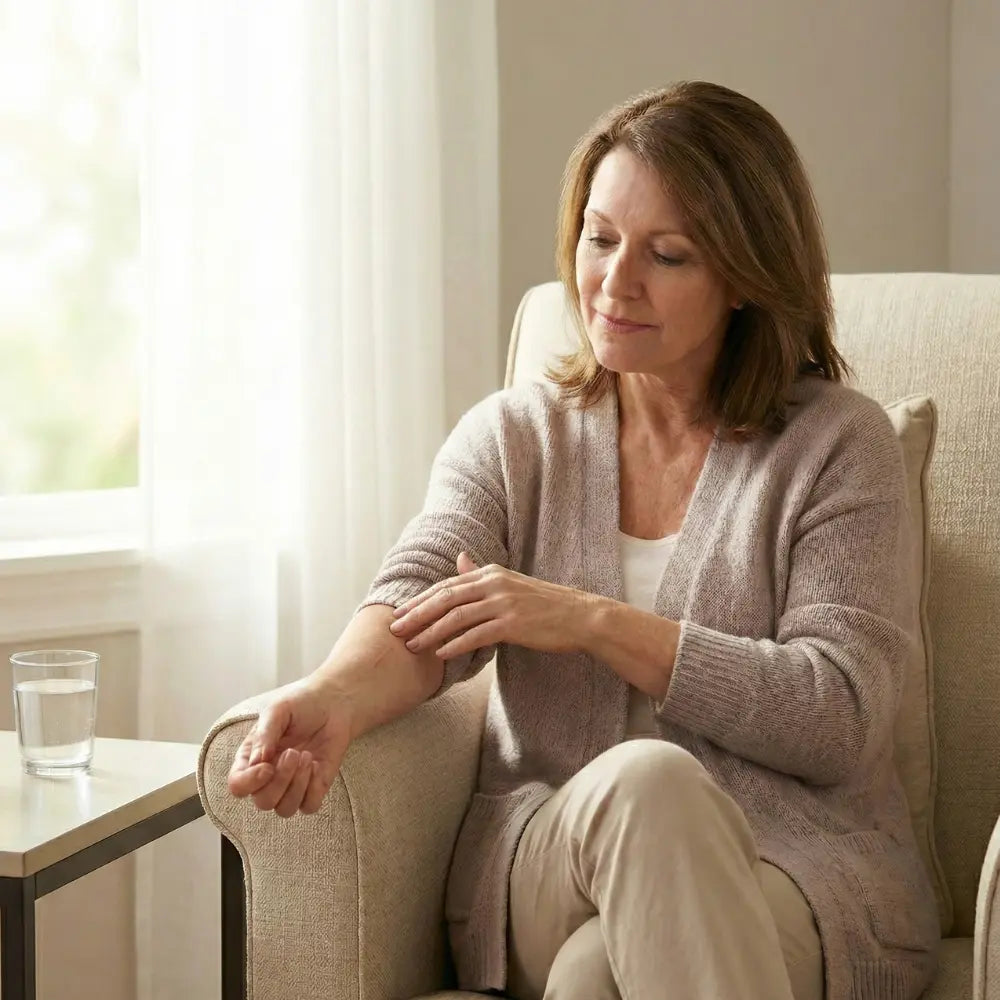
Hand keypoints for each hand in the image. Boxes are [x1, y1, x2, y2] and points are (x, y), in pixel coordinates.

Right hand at [227, 677, 352, 817]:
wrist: (334, 702)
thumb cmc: (302, 704)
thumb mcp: (278, 710)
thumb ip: (264, 735)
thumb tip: (255, 763)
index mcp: (251, 757)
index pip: (238, 786)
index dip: (249, 782)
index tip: (267, 766)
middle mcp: (268, 776)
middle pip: (263, 802)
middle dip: (280, 780)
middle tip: (294, 753)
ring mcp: (292, 784)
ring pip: (285, 809)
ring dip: (298, 785)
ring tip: (307, 756)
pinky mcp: (315, 787)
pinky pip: (309, 806)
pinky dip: (314, 789)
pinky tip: (317, 765)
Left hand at [388, 552, 592, 658]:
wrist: (579, 616)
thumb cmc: (543, 604)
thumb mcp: (510, 583)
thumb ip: (481, 574)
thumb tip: (459, 559)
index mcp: (491, 573)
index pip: (446, 585)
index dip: (420, 600)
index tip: (399, 613)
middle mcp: (494, 584)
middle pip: (445, 598)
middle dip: (416, 614)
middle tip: (394, 629)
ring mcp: (503, 603)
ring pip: (456, 617)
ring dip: (430, 633)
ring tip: (411, 646)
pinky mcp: (513, 624)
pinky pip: (477, 635)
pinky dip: (456, 645)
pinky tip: (441, 654)